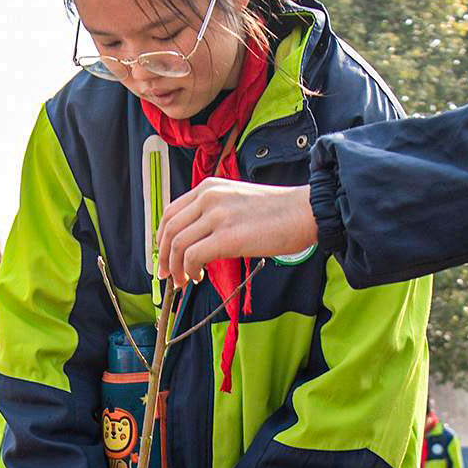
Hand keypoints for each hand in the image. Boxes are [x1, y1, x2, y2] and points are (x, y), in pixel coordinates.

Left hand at [156, 178, 316, 286]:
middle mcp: (208, 197)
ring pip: (176, 244)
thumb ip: (214, 213)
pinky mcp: (226, 237)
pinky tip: (197, 277)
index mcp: (209, 187)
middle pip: (169, 229)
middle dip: (163, 256)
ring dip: (175, 267)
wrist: (306, 211)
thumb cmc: (278, 212)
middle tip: (168, 274)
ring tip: (183, 280)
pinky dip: (189, 270)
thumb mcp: (238, 200)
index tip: (165, 256)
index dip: (162, 238)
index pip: (171, 212)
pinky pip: (192, 256)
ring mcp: (216, 215)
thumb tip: (197, 241)